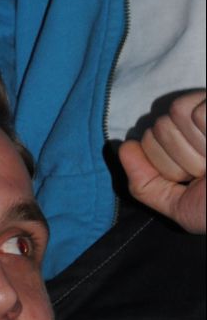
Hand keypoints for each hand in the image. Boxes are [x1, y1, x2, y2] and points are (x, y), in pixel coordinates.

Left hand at [118, 93, 205, 233]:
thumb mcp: (181, 207)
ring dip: (198, 147)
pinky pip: (195, 112)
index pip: (147, 141)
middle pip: (159, 128)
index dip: (168, 166)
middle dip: (184, 158)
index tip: (198, 178)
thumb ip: (145, 184)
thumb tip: (122, 148)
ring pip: (174, 115)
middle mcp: (196, 122)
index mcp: (183, 144)